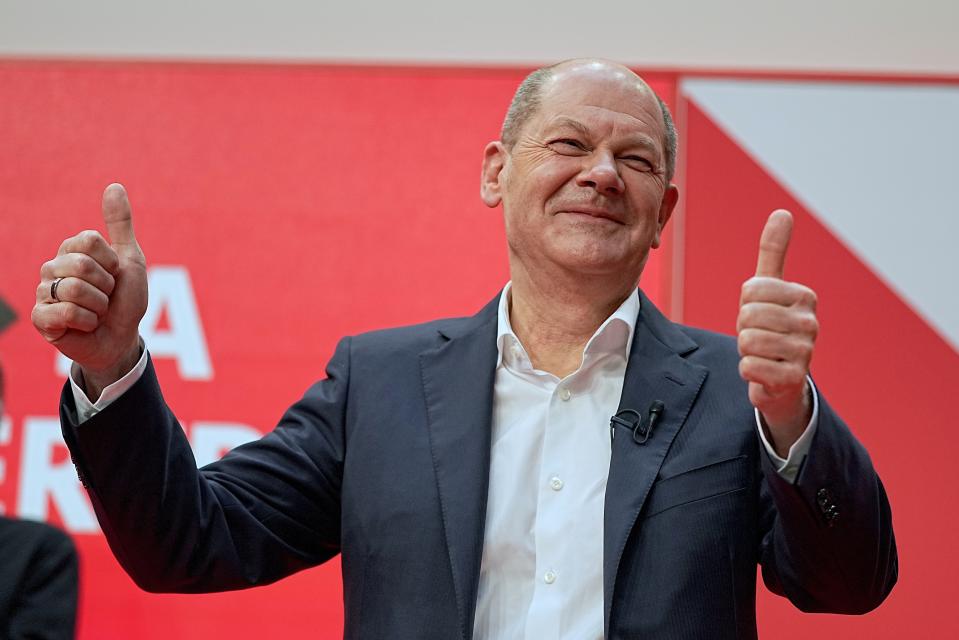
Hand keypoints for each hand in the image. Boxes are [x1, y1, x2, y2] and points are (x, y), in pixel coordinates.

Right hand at [32, 184, 147, 397]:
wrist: (122, 338)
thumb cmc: (125, 300)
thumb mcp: (130, 259)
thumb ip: (120, 224)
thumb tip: (114, 185)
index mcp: (72, 250)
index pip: (91, 241)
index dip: (112, 263)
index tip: (115, 275)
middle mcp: (53, 267)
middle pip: (82, 265)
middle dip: (107, 287)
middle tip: (107, 298)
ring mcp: (44, 292)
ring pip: (75, 289)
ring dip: (99, 306)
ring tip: (97, 312)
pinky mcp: (41, 318)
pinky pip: (64, 312)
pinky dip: (86, 322)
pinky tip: (85, 325)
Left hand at [737, 210, 817, 455]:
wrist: (782, 379)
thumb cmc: (772, 327)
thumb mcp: (770, 288)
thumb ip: (773, 252)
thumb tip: (782, 212)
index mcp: (804, 296)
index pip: (751, 290)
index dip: (745, 305)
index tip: (759, 315)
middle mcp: (810, 322)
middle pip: (748, 316)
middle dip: (744, 328)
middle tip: (759, 336)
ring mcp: (805, 352)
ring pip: (747, 341)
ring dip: (746, 350)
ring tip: (763, 353)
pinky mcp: (793, 378)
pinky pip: (749, 366)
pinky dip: (748, 371)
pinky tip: (764, 371)